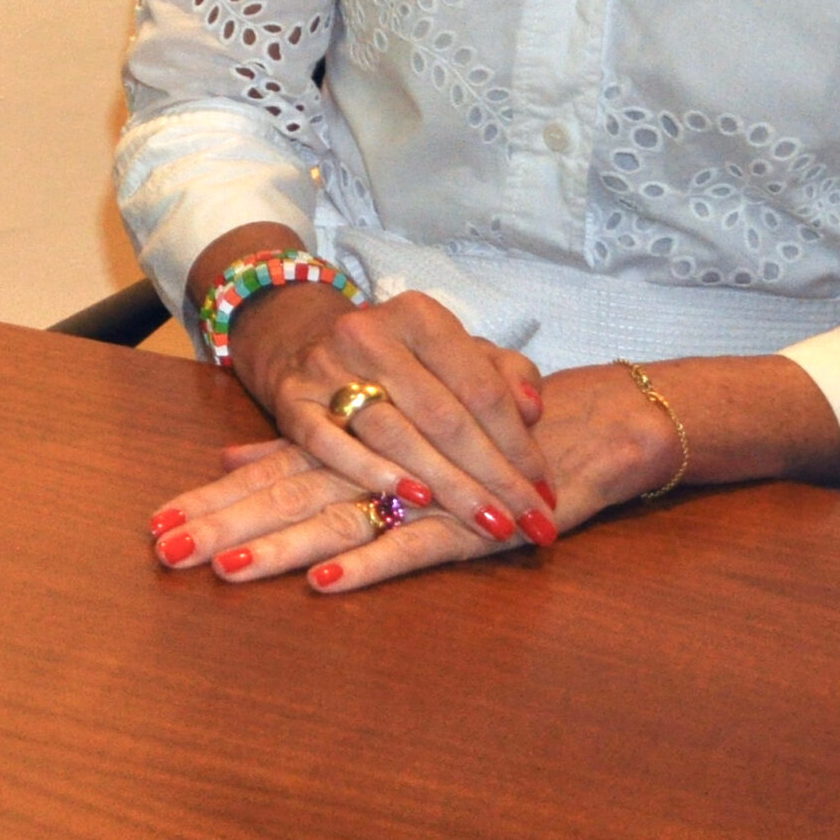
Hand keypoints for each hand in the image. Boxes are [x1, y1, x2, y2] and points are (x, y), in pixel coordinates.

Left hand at [148, 362, 684, 589]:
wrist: (589, 422)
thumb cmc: (481, 419)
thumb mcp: (393, 419)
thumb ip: (308, 438)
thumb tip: (230, 458)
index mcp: (354, 433)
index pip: (271, 469)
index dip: (215, 497)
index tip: (157, 524)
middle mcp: (378, 452)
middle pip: (288, 495)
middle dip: (225, 524)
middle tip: (165, 551)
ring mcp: (423, 488)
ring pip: (337, 518)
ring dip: (278, 547)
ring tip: (223, 570)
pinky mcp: (469, 523)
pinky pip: (412, 545)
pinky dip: (369, 565)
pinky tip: (325, 583)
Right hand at [228, 282, 556, 546]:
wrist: (307, 344)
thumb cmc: (404, 360)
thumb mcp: (457, 352)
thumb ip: (505, 374)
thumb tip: (531, 409)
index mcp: (419, 316)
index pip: (481, 387)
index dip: (519, 444)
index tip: (547, 490)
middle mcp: (369, 333)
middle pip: (443, 417)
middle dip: (494, 478)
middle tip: (531, 523)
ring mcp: (325, 367)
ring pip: (396, 435)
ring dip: (448, 487)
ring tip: (489, 523)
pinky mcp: (291, 402)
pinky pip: (331, 445)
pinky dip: (373, 474)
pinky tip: (413, 501)